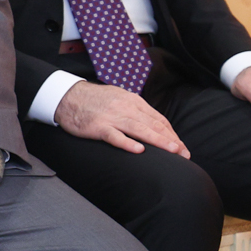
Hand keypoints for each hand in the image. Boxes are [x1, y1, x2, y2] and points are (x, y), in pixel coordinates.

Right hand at [56, 80, 187, 156]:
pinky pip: (115, 136)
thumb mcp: (118, 98)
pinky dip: (127, 143)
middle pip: (153, 124)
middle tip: (184, 154)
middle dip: (171, 140)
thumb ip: (135, 109)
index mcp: (132, 101)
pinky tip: (139, 150)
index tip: (181, 147)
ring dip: (158, 141)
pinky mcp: (97, 126)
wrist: (66, 96)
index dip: (172, 134)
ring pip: (140, 129)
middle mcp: (125, 107)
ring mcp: (111, 117)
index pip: (158, 119)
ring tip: (173, 151)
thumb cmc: (93, 100)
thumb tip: (152, 123)